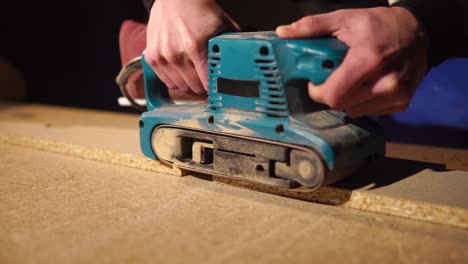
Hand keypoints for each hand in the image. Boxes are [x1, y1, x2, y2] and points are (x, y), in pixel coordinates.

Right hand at [145, 0, 239, 93]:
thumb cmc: (201, 11)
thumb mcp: (224, 25)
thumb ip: (232, 46)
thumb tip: (245, 63)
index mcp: (196, 47)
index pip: (207, 82)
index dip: (214, 86)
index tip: (218, 85)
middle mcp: (176, 54)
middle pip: (194, 87)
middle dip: (202, 85)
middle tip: (206, 77)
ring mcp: (162, 56)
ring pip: (180, 86)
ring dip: (188, 83)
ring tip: (193, 72)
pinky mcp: (152, 57)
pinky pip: (166, 81)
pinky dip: (174, 79)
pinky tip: (181, 70)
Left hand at [276, 7, 428, 116]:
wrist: (419, 31)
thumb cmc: (379, 25)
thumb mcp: (344, 19)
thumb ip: (312, 27)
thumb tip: (283, 32)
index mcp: (368, 61)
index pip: (332, 96)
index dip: (318, 90)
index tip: (317, 80)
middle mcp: (385, 83)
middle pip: (340, 104)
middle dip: (331, 92)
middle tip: (336, 76)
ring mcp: (396, 95)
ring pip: (353, 111)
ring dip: (347, 98)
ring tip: (354, 78)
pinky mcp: (402, 103)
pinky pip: (370, 112)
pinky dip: (363, 101)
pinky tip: (368, 84)